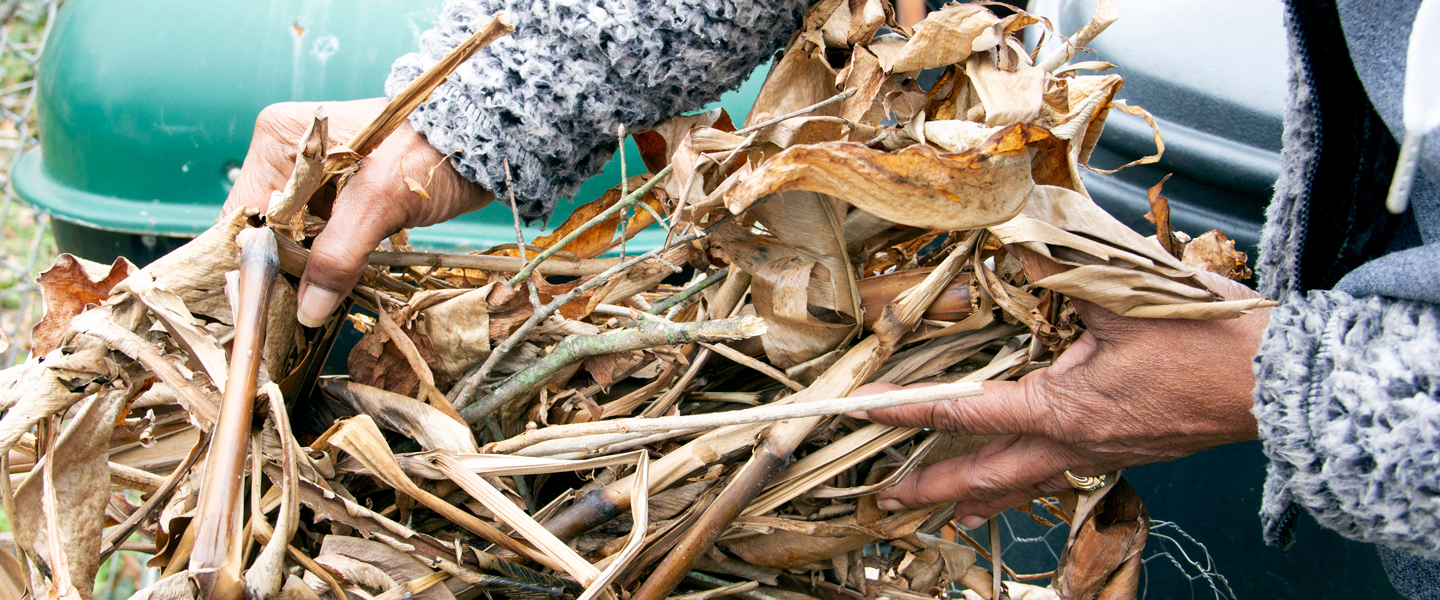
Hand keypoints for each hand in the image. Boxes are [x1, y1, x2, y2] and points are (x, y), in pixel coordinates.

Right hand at [221, 98, 492, 325]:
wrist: (485, 141)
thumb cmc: (433, 151)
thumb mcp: (381, 199)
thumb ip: (339, 253)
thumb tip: (309, 310)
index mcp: (280, 140)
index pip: (244, 216)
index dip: (249, 264)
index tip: (260, 309)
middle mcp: (290, 156)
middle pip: (266, 232)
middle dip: (280, 275)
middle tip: (292, 319)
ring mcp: (317, 179)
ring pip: (294, 241)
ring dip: (306, 275)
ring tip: (313, 311)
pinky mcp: (345, 198)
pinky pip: (322, 240)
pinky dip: (329, 266)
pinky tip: (335, 291)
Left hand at [853, 272, 1268, 528]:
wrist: (1278, 381)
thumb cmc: (1206, 339)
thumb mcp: (1120, 292)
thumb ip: (1056, 269)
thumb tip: (1013, 242)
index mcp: (1063, 408)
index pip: (966, 412)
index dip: (909, 410)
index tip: (864, 413)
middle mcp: (1076, 443)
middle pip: (987, 476)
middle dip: (932, 487)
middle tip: (888, 498)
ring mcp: (1104, 453)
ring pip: (1026, 484)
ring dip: (979, 495)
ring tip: (945, 510)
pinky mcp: (1129, 451)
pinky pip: (1062, 474)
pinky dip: (1028, 482)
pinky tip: (1026, 479)